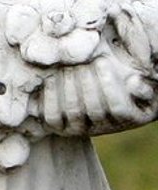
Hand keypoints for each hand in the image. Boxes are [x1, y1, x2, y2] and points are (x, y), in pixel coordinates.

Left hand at [35, 54, 155, 135]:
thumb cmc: (119, 77)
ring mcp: (81, 129)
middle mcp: (105, 127)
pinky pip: (52, 117)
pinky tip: (50, 78)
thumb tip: (134, 83)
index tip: (102, 61)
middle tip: (81, 60)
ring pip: (74, 113)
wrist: (93, 84)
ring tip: (68, 65)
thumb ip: (140, 83)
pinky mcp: (60, 126)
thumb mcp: (136, 78)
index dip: (109, 85)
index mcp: (131, 118)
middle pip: (95, 110)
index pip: (118, 108)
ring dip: (69, 86)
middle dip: (87, 82)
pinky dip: (50, 97)